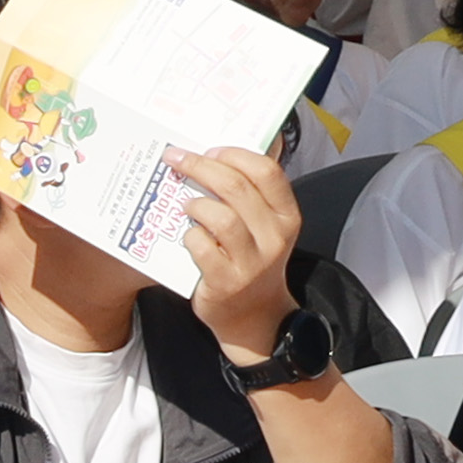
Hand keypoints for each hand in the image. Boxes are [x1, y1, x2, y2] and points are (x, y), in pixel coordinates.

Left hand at [163, 142, 301, 362]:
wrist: (254, 316)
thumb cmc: (252, 260)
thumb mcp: (265, 226)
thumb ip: (253, 192)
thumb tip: (234, 146)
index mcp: (286, 216)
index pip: (266, 172)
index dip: (234, 155)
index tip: (209, 150)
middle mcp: (274, 237)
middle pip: (236, 188)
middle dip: (200, 167)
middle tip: (176, 159)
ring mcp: (252, 262)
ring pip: (220, 217)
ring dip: (195, 204)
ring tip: (186, 204)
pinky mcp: (227, 282)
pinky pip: (202, 247)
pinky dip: (189, 237)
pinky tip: (188, 236)